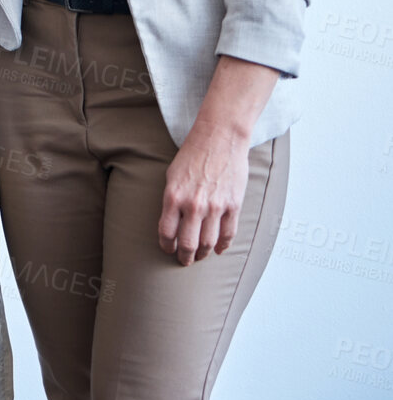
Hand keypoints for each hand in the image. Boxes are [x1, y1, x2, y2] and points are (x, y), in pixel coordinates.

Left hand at [159, 120, 250, 265]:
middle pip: (188, 243)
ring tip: (200, 256)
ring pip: (208, 242)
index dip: (166, 246)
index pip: (166, 232)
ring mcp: (215, 206)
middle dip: (185, 256)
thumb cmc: (192, 155)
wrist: (219, 138)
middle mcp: (193, 205)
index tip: (168, 250)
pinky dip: (223, 245)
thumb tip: (171, 223)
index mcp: (173, 197)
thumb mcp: (171, 176)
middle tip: (184, 261)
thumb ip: (171, 200)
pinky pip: (228, 233)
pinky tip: (218, 249)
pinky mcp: (233, 205)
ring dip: (203, 253)